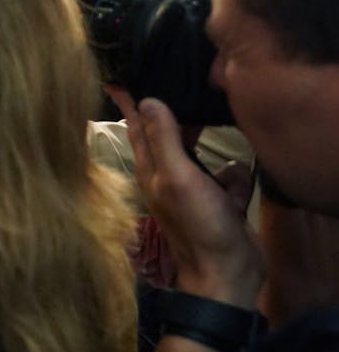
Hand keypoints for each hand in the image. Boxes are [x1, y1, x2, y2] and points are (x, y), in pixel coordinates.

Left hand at [106, 87, 261, 306]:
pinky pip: (229, 178)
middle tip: (185, 97)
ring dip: (215, 160)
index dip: (127, 103)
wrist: (229, 274)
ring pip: (205, 156)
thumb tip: (146, 99)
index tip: (116, 78)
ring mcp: (194, 190)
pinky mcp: (220, 201)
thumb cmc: (198, 225)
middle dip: (178, 121)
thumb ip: (163, 139)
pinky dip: (234, 183)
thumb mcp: (177, 176)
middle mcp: (167, 176)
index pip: (135, 127)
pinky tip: (235, 195)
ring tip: (218, 172)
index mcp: (150, 170)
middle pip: (170, 136)